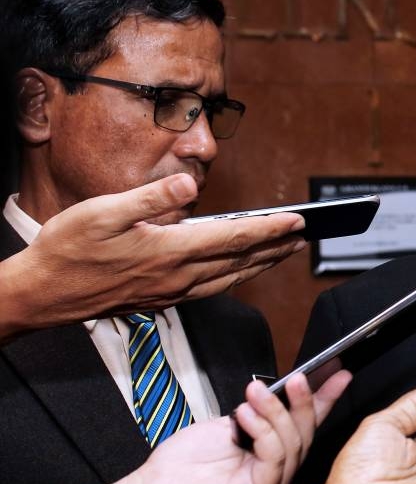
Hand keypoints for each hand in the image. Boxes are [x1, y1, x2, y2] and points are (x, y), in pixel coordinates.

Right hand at [0, 174, 304, 338]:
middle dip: (276, 247)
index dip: (270, 228)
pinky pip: (212, 289)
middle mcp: (177, 276)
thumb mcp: (102, 212)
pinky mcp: (163, 299)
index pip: (234, 237)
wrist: (42, 294)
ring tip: (283, 251)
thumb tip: (189, 184)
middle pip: (241, 261)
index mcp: (169, 251)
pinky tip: (241, 271)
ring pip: (231, 278)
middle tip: (305, 236)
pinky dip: (236, 278)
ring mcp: (172, 291)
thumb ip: (150, 198)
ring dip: (261, 264)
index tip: (298, 220)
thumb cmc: (67, 249)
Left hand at [126, 370, 350, 483]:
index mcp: (273, 454)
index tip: (339, 371)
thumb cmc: (184, 465)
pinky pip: (274, 459)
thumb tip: (281, 391)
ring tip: (253, 393)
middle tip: (296, 377)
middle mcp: (277, 473)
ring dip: (275, 412)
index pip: (307, 424)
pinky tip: (245, 416)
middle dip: (304, 401)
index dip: (325, 398)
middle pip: (306, 433)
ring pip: (292, 444)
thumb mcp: (228, 426)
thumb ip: (257, 414)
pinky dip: (263, 431)